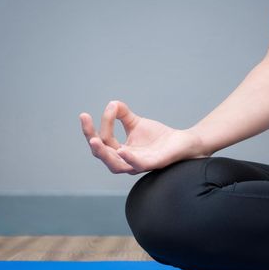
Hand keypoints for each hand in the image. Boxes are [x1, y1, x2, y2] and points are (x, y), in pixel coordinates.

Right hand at [80, 100, 209, 173]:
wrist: (183, 142)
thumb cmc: (159, 137)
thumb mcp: (136, 122)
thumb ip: (122, 113)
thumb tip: (111, 104)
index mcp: (120, 152)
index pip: (101, 142)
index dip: (92, 128)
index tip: (85, 114)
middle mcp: (127, 161)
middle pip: (103, 156)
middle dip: (92, 142)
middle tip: (87, 129)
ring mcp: (139, 164)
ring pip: (116, 165)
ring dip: (104, 153)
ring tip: (95, 140)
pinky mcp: (153, 164)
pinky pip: (138, 165)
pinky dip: (129, 158)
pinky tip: (121, 150)